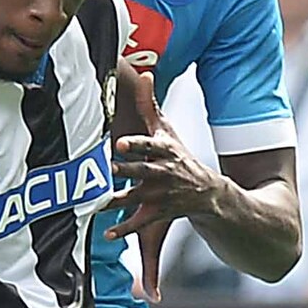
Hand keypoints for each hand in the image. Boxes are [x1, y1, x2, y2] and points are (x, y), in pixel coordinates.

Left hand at [107, 65, 171, 301]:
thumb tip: (145, 74)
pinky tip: (108, 234)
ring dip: (119, 200)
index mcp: (164, 151)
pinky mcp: (157, 213)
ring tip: (101, 202)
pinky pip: (139, 222)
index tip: (120, 142)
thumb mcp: (167, 131)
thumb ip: (151, 105)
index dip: (136, 144)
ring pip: (136, 198)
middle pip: (143, 171)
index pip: (149, 146)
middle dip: (128, 170)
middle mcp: (162, 173)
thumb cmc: (179, 156)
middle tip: (109, 168)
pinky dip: (124, 230)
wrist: (206, 192)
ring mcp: (160, 195)